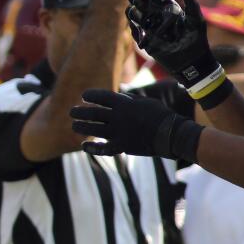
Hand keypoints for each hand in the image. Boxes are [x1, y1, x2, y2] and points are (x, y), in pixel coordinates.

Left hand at [70, 89, 202, 161]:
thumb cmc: (160, 115)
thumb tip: (116, 95)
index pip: (102, 97)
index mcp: (125, 104)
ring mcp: (120, 133)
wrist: (171, 134)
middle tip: (72, 112)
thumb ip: (128, 99)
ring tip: (74, 125)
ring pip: (95, 130)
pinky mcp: (123, 146)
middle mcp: (119, 117)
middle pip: (94, 113)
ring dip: (82, 127)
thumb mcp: (144, 101)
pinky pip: (104, 148)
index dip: (91, 96)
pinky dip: (93, 148)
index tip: (84, 96)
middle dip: (81, 112)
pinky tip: (84, 146)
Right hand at [127, 0, 228, 105]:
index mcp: (169, 9)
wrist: (191, 61)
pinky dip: (134, 28)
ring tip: (133, 10)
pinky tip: (135, 25)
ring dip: (133, 13)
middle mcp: (158, 17)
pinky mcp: (147, 41)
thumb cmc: (196, 39)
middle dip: (138, 0)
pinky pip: (136, 32)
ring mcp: (151, 29)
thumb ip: (191, 4)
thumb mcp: (196, 19)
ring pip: (136, 16)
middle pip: (143, 4)